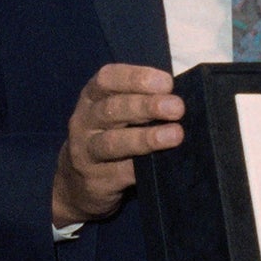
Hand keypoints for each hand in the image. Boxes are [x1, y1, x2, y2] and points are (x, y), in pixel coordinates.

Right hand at [51, 64, 182, 226]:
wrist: (79, 182)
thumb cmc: (110, 136)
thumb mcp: (117, 113)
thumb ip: (141, 101)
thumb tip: (180, 97)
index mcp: (92, 97)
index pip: (108, 79)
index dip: (136, 78)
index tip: (167, 83)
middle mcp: (84, 121)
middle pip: (112, 109)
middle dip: (146, 106)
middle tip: (177, 108)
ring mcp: (86, 152)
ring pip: (112, 142)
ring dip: (146, 138)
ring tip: (175, 135)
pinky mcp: (96, 180)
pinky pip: (120, 173)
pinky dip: (142, 169)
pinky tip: (161, 165)